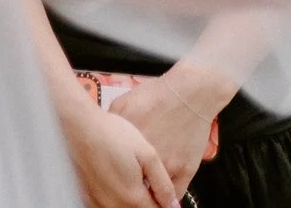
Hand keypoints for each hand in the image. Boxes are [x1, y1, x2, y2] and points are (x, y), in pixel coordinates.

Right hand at [59, 97, 177, 207]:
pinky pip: (105, 203)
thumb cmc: (110, 133)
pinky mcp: (85, 193)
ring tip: (129, 175)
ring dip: (129, 199)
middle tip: (145, 179)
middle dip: (147, 200)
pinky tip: (114, 178)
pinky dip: (114, 197)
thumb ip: (163, 184)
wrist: (78, 122)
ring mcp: (96, 200)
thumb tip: (172, 204)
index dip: (163, 202)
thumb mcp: (147, 154)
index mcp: (132, 197)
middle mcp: (113, 204)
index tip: (162, 191)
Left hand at [113, 69, 229, 194]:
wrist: (188, 94)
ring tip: (145, 193)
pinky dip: (168, 196)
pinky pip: (175, 193)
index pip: (113, 169)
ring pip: (155, 194)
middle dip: (129, 187)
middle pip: (133, 184)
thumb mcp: (121, 104)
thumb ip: (110, 125)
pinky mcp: (186, 170)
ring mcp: (168, 166)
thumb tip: (101, 138)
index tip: (111, 176)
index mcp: (127, 142)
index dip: (112, 174)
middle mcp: (146, 157)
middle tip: (127, 188)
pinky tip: (162, 194)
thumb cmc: (156, 96)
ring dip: (149, 195)